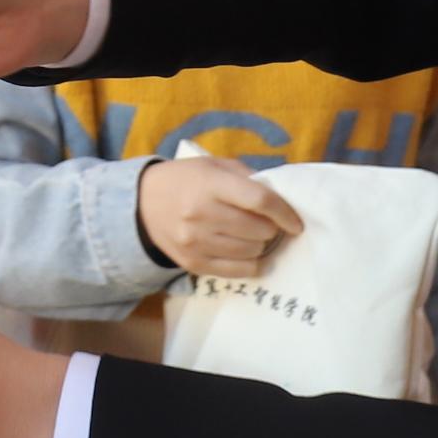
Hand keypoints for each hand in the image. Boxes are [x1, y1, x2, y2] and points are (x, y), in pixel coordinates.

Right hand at [138, 156, 299, 278]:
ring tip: (255, 236)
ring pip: (251, 252)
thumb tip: (281, 197)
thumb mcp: (214, 166)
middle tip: (267, 223)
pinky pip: (238, 271)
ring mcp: (196, 242)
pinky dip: (252, 264)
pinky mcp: (194, 263)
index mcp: (210, 184)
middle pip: (258, 230)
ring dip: (261, 245)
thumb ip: (247, 178)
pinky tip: (250, 254)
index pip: (259, 201)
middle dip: (271, 228)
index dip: (285, 213)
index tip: (296, 222)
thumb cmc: (186, 180)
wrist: (141, 204)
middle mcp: (202, 214)